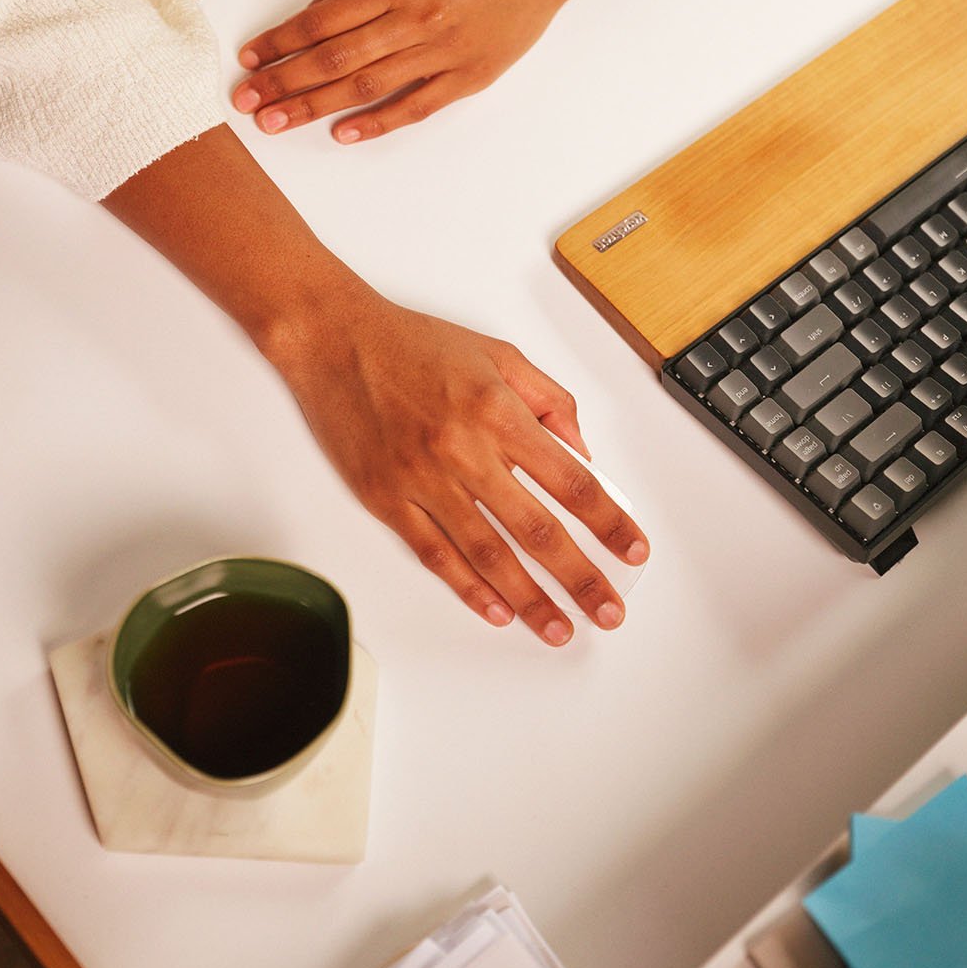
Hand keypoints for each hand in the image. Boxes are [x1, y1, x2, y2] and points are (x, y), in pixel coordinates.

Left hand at [231, 0, 592, 142]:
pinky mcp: (468, 77)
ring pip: (366, 86)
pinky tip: (342, 134)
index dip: (280, 42)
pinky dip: (376, 123)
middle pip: (334, 59)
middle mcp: (415, 18)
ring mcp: (443, 51)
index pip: (322, 20)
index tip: (250, 58)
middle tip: (248, 103)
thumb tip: (313, 16)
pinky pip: (415, 106)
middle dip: (284, 82)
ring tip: (277, 122)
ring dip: (315, 107)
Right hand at [266, 284, 649, 644]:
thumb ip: (549, 402)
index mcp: (499, 412)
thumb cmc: (415, 343)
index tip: (631, 549)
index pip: (571, 481)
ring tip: (557, 628)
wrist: (335, 340)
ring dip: (529, 598)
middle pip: (537, 529)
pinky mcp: (386, 498)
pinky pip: (434, 553)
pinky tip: (496, 610)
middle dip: (580, 577)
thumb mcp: (499, 355)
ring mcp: (423, 479)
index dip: (608, 521)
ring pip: (488, 553)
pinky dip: (468, 587)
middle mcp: (465, 450)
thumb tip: (580, 453)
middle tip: (608, 610)